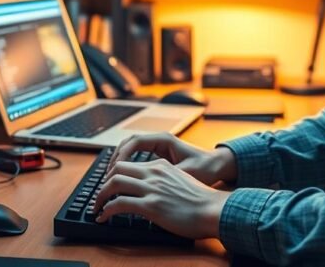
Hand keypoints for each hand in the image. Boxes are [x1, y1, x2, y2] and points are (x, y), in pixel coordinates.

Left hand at [93, 157, 231, 238]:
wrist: (214, 210)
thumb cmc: (203, 202)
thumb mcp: (182, 182)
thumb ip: (165, 182)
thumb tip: (154, 193)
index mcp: (161, 166)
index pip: (130, 164)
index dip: (115, 174)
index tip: (109, 186)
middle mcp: (154, 173)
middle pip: (117, 169)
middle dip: (103, 183)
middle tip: (99, 196)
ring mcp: (151, 188)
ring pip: (114, 183)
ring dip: (100, 196)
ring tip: (96, 207)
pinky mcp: (150, 205)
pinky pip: (119, 204)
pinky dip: (106, 210)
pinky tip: (103, 217)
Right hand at [108, 132, 236, 185]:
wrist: (217, 166)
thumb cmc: (205, 168)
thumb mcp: (186, 173)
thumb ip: (168, 175)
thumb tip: (150, 183)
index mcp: (164, 140)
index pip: (135, 142)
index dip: (122, 155)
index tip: (114, 170)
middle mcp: (159, 140)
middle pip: (128, 143)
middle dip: (116, 158)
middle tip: (107, 175)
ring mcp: (158, 147)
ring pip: (131, 149)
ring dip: (120, 161)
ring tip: (111, 177)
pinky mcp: (159, 155)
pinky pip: (137, 156)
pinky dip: (128, 164)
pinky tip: (123, 178)